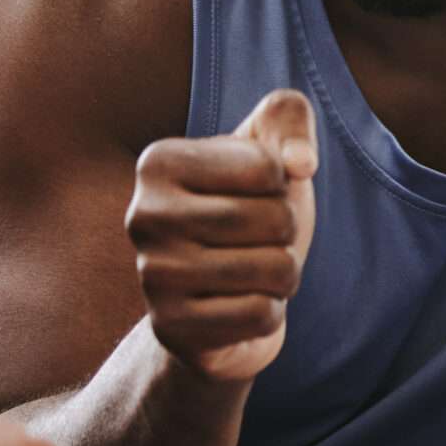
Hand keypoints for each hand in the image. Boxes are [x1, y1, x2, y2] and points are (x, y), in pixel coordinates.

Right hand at [129, 88, 319, 384]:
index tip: (252, 197)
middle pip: (276, 220)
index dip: (282, 186)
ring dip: (284, 275)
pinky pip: (262, 315)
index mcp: (158, 162)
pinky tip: (238, 306)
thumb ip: (288, 117)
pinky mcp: (171, 328)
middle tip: (257, 241)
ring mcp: (153, 275)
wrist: (219, 300)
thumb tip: (301, 163)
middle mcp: (143, 215)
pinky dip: (269, 312)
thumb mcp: (270, 151)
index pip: (268, 167)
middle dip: (288, 234)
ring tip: (252, 273)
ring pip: (276, 269)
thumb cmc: (248, 212)